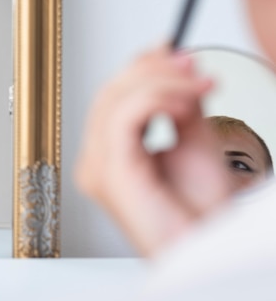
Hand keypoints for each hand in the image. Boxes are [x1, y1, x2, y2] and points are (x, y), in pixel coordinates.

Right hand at [74, 44, 230, 256]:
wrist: (204, 250)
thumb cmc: (197, 216)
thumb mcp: (194, 140)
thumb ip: (181, 104)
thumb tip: (179, 68)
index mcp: (111, 153)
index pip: (113, 95)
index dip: (141, 66)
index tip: (173, 50)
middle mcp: (96, 159)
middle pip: (110, 91)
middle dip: (154, 68)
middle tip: (192, 64)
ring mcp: (97, 166)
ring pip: (114, 98)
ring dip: (160, 82)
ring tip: (197, 87)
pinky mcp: (109, 172)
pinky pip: (123, 117)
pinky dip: (156, 100)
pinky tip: (183, 105)